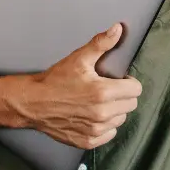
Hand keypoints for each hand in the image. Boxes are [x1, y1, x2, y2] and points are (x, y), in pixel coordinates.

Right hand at [14, 24, 143, 148]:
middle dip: (122, 96)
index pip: (136, 90)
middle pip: (131, 105)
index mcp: (103, 92)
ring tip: (98, 102)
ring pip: (120, 119)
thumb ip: (101, 44)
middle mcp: (102, 113)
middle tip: (107, 90)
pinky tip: (93, 116)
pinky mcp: (88, 141)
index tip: (118, 80)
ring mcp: (95, 130)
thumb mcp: (78, 58)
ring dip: (114, 111)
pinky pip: (109, 134)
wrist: (33, 102)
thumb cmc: (55, 80)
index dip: (128, 82)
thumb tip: (118, 29)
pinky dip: (105, 126)